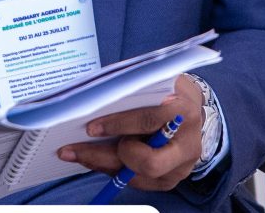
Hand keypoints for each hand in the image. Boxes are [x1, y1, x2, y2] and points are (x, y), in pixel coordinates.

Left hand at [56, 74, 205, 191]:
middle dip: (107, 155)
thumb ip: (131, 89)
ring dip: (101, 164)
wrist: (190, 110)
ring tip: (74, 153)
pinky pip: (135, 182)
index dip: (118, 125)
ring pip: (136, 176)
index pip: (149, 121)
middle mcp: (187, 145)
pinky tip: (92, 159)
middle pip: (147, 162)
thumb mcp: (153, 81)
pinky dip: (111, 170)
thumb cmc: (164, 92)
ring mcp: (181, 167)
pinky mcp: (170, 180)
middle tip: (77, 148)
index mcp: (183, 112)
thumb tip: (91, 101)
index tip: (91, 127)